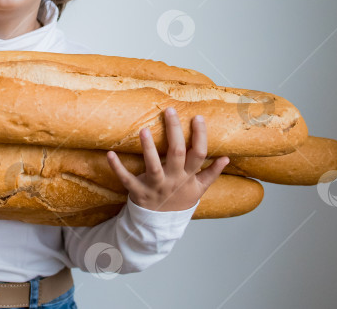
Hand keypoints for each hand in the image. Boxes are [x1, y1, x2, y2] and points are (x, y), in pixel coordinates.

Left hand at [106, 107, 228, 211]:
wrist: (161, 225)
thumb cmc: (179, 201)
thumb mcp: (199, 189)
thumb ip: (211, 173)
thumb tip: (226, 158)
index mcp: (188, 177)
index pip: (199, 154)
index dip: (200, 136)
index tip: (198, 117)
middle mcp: (173, 180)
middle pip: (177, 153)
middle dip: (174, 131)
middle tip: (170, 111)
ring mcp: (155, 186)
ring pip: (153, 166)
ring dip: (148, 148)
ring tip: (144, 130)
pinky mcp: (137, 191)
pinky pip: (126, 179)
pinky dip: (117, 167)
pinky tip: (110, 154)